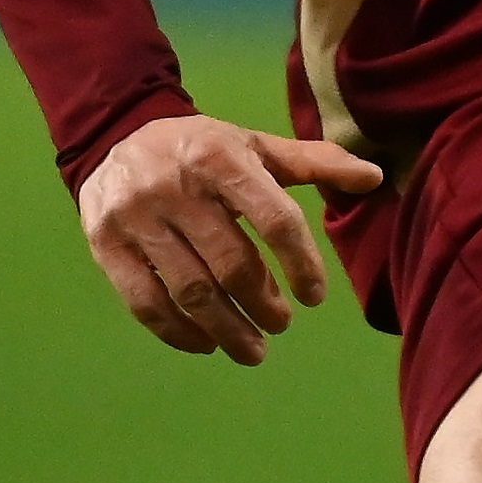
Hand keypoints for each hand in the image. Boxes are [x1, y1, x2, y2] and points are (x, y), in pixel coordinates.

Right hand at [77, 111, 383, 363]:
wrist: (116, 134)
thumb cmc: (203, 149)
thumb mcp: (256, 145)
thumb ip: (315, 162)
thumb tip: (375, 177)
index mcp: (222, 160)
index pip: (275, 219)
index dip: (301, 264)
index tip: (315, 297)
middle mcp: (176, 188)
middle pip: (232, 264)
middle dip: (263, 305)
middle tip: (281, 324)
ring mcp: (136, 218)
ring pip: (189, 291)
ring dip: (227, 329)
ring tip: (253, 348)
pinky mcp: (105, 244)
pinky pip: (145, 302)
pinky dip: (178, 332)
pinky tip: (205, 343)